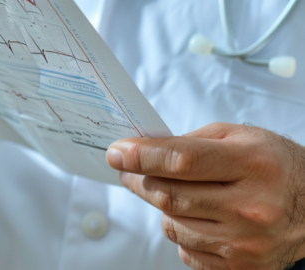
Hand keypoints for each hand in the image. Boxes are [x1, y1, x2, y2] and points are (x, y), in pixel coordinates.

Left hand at [107, 123, 304, 269]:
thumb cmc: (277, 166)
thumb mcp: (240, 137)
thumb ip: (191, 142)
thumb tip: (143, 150)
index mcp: (252, 165)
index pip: (181, 161)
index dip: (141, 157)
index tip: (117, 153)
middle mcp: (252, 207)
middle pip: (170, 196)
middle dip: (138, 179)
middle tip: (127, 168)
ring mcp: (247, 243)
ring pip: (172, 225)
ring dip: (161, 206)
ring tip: (174, 192)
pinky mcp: (242, 268)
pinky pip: (186, 251)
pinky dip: (182, 232)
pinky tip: (198, 217)